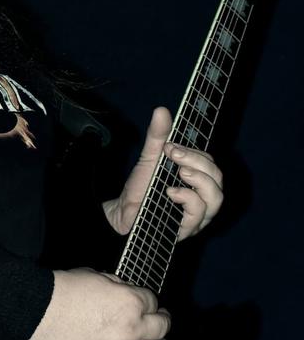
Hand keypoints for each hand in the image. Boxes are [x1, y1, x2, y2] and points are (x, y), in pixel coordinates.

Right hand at [25, 268, 169, 339]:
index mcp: (130, 301)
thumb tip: (123, 291)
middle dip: (162, 322)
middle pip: (161, 328)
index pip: (152, 300)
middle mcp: (131, 328)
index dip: (149, 299)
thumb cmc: (63, 291)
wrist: (39, 312)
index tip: (145, 301)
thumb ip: (116, 285)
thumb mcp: (95, 275)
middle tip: (160, 321)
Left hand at [103, 106, 222, 240]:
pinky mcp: (186, 229)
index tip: (170, 146)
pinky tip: (170, 192)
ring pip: (217, 198)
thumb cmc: (140, 188)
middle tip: (174, 155)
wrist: (121, 213)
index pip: (210, 163)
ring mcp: (197, 216)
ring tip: (179, 173)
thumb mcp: (149, 158)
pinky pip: (199, 214)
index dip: (194, 152)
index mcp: (197, 180)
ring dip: (199, 180)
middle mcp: (202, 198)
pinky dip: (188, 199)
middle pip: (218, 178)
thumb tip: (161, 110)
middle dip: (198, 162)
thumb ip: (157, 137)